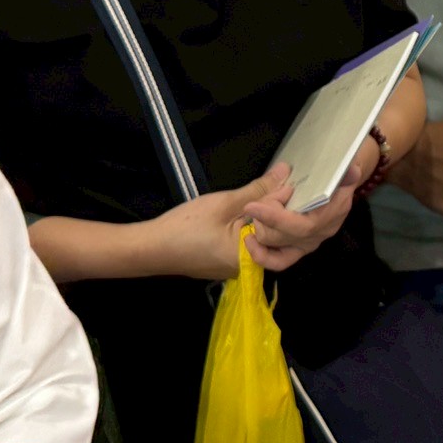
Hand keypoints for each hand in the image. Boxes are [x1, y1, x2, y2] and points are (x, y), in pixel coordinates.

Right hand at [143, 170, 308, 279]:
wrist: (151, 248)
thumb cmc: (185, 228)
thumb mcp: (225, 203)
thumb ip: (259, 190)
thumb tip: (286, 174)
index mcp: (254, 258)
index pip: (284, 229)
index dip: (288, 203)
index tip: (291, 181)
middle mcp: (251, 268)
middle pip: (278, 237)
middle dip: (281, 212)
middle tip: (282, 187)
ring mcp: (239, 267)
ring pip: (264, 239)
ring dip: (268, 218)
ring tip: (270, 193)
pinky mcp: (229, 262)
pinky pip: (251, 243)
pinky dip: (254, 226)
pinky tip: (253, 209)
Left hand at [241, 150, 362, 272]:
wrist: (340, 186)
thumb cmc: (335, 178)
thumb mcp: (340, 172)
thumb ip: (344, 174)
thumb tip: (351, 170)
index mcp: (332, 214)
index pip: (302, 225)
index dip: (275, 218)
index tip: (252, 206)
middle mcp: (320, 233)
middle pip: (282, 235)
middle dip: (266, 214)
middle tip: (265, 196)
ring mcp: (308, 243)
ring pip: (275, 242)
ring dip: (261, 223)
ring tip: (262, 205)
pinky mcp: (297, 250)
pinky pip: (277, 261)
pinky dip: (260, 253)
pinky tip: (249, 238)